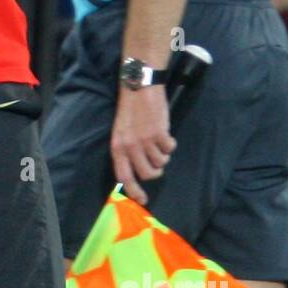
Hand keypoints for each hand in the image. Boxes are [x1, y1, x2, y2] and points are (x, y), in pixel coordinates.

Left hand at [110, 85, 174, 205]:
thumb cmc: (130, 111)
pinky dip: (170, 143)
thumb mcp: (121, 132)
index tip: (143, 200)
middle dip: (156, 171)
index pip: (124, 177)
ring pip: (161, 162)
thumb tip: (137, 172)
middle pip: (147, 174)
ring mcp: (145, 141)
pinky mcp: (159, 133)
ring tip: (160, 142)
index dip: (135, 191)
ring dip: (163, 155)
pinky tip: (165, 134)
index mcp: (117, 147)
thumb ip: (127, 151)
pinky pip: (170, 149)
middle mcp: (130, 147)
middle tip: (158, 162)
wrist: (139, 87)